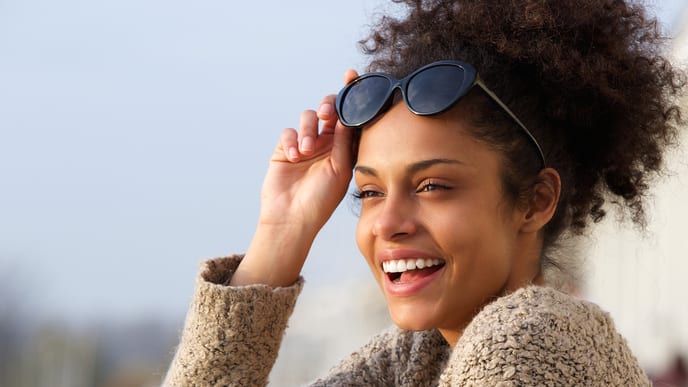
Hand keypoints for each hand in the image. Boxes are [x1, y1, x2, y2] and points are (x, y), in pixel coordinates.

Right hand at [231, 70, 359, 286]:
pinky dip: (292, 140)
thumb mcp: (339, 169)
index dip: (351, 95)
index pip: (349, 117)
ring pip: (308, 118)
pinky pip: (289, 132)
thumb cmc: (321, 200)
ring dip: (308, 130)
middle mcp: (326, 143)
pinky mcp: (284, 148)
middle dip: (328, 106)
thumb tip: (348, 114)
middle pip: (328, 110)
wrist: (292, 219)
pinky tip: (294, 155)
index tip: (352, 75)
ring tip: (306, 151)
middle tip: (328, 116)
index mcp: (343, 147)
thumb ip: (343, 141)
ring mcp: (305, 144)